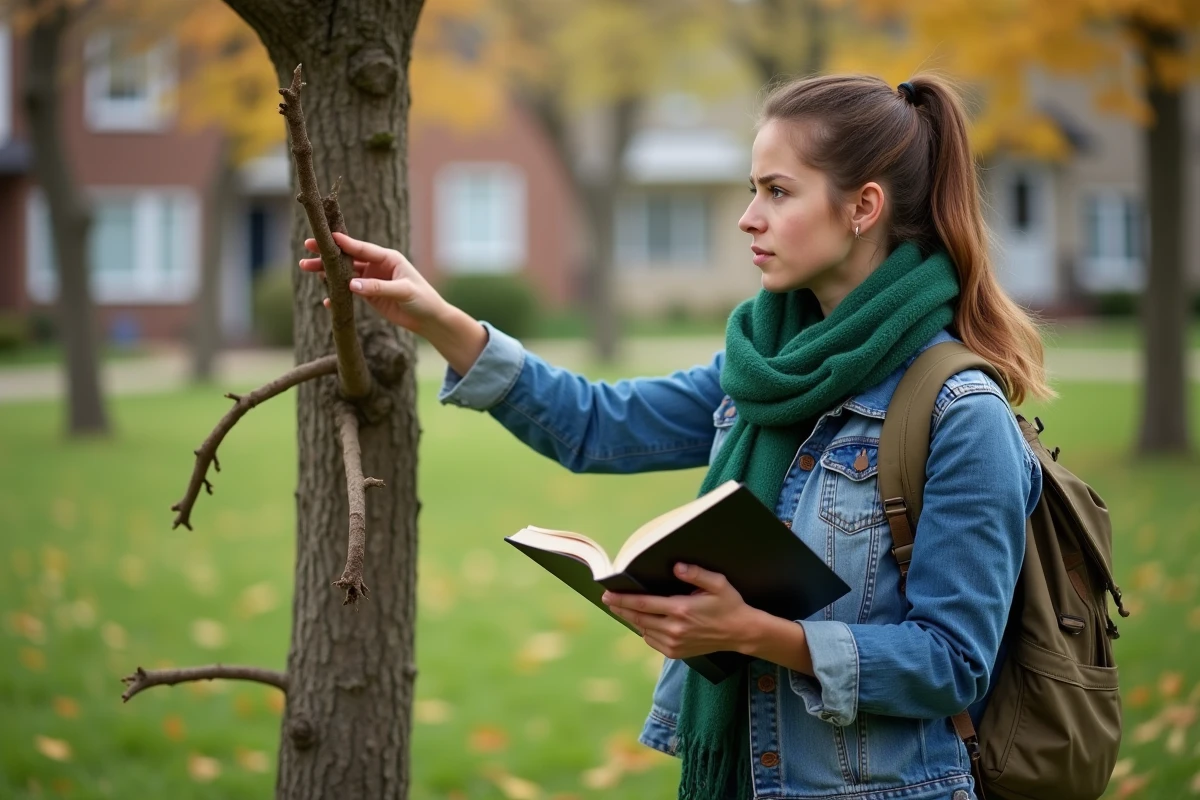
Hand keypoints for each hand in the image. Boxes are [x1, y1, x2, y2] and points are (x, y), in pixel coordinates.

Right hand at [299, 232, 443, 333]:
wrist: (429, 319)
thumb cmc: (422, 299)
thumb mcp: (403, 291)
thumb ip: (378, 288)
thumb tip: (351, 285)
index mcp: (388, 258)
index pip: (363, 248)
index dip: (345, 243)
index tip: (328, 237)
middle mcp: (377, 266)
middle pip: (349, 257)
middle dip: (328, 253)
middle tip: (308, 247)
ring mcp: (371, 280)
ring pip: (344, 273)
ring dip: (326, 272)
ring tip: (306, 267)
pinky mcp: (369, 295)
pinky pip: (348, 292)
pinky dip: (337, 294)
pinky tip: (326, 300)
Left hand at [601, 563, 759, 659]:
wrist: (740, 633)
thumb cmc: (729, 605)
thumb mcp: (718, 584)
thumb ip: (696, 573)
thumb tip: (676, 566)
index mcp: (681, 610)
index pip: (643, 604)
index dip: (622, 599)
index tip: (607, 594)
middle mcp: (674, 629)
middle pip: (637, 618)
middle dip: (620, 608)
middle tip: (607, 600)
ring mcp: (674, 643)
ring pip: (643, 630)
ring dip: (633, 619)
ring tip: (623, 608)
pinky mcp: (676, 653)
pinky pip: (652, 640)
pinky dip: (645, 630)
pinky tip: (644, 621)